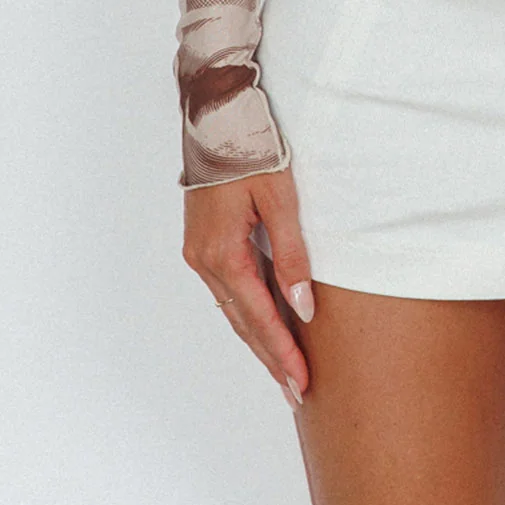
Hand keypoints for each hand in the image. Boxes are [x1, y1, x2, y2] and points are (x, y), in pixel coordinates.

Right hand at [182, 164, 314, 406]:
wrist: (216, 112)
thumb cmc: (251, 146)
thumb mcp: (280, 197)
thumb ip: (292, 254)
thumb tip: (304, 306)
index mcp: (222, 252)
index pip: (258, 317)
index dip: (282, 352)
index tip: (302, 382)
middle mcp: (204, 259)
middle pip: (242, 321)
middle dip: (271, 357)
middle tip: (296, 392)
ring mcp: (199, 251)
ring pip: (232, 308)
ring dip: (258, 338)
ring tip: (283, 369)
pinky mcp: (203, 241)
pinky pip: (227, 288)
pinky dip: (247, 311)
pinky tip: (263, 323)